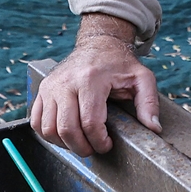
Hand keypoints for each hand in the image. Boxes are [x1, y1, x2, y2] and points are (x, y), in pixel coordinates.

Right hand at [32, 14, 162, 155]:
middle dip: (82, 147)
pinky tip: (64, 134)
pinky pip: (36, 121)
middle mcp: (66, 82)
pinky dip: (48, 134)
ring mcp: (51, 85)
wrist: (98, 43)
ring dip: (64, 144)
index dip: (99, 142)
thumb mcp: (141, 78)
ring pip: (49, 128)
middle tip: (94, 148)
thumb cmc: (119, 62)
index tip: (108, 144)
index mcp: (91, 79)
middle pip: (67, 129)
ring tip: (80, 142)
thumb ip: (148, 103)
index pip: (90, 122)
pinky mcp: (43, 89)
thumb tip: (154, 128)